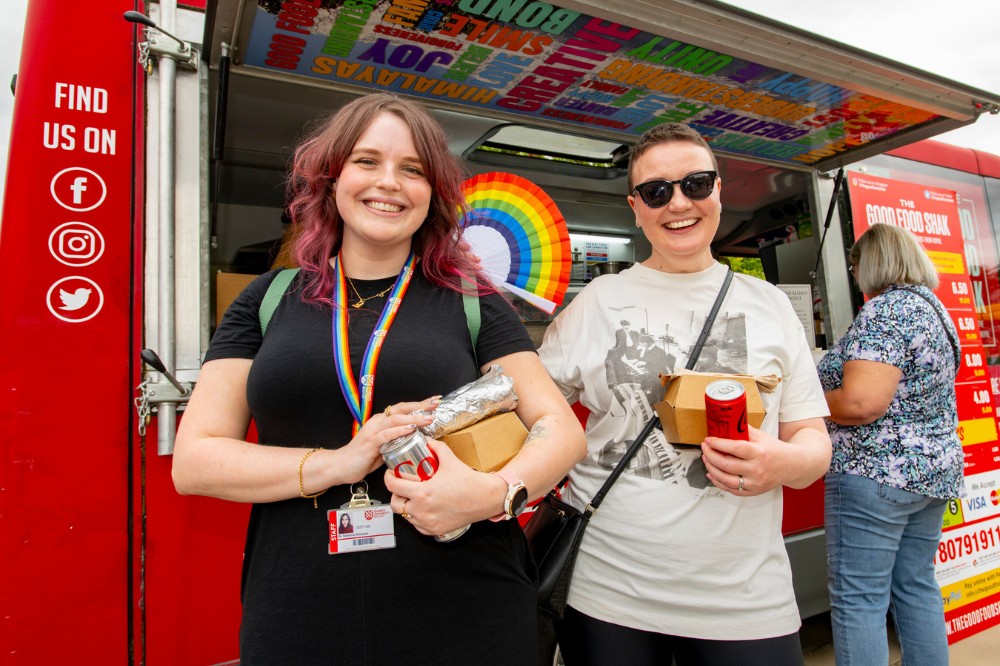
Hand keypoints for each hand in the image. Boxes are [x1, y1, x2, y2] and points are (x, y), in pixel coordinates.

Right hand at [333, 398, 437, 485]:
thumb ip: (396, 441)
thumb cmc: (362, 458)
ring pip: (395, 419)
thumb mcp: (384, 447)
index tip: (434, 401)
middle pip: (401, 409)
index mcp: (381, 421)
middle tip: (436, 403)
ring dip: (413, 417)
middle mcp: (377, 422)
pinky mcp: (370, 442)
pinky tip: (410, 429)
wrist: (340, 466)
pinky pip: (386, 434)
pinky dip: (399, 431)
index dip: (419, 404)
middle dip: (420, 405)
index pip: (402, 409)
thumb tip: (414, 440)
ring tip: (428, 417)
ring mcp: (373, 431)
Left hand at [385, 439, 501, 535]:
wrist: (484, 498)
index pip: (393, 487)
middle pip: (395, 504)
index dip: (388, 478)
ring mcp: (427, 522)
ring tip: (413, 497)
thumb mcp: (449, 459)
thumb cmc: (468, 481)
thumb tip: (426, 441)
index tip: (391, 474)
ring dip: (406, 506)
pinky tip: (423, 508)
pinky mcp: (434, 530)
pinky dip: (416, 517)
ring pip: (405, 516)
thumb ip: (435, 447)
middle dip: (395, 494)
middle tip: (402, 487)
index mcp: (422, 493)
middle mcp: (422, 510)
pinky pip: (417, 525)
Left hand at [700, 426, 784, 496]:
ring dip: (711, 468)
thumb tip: (726, 422)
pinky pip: (731, 490)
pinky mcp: (753, 492)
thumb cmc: (776, 450)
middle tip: (704, 447)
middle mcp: (757, 470)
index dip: (719, 444)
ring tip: (705, 458)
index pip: (735, 448)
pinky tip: (712, 473)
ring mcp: (755, 483)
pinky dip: (718, 482)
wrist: (792, 466)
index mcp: (760, 453)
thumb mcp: (762, 436)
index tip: (709, 440)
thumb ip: (744, 430)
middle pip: (727, 465)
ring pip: (726, 480)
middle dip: (710, 455)